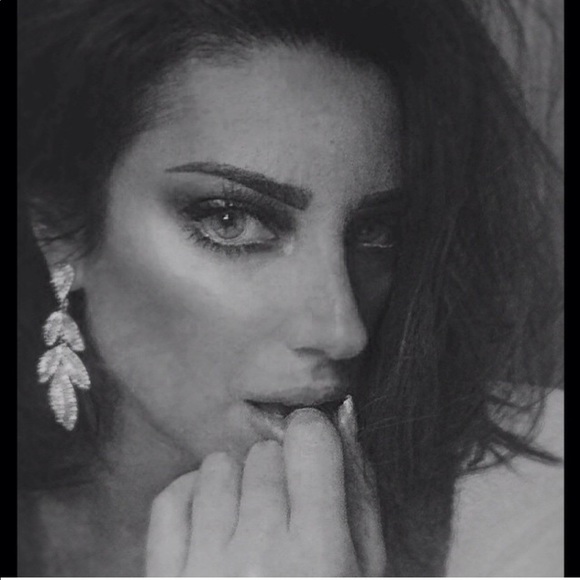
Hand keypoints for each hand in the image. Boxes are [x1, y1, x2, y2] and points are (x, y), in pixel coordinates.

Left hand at [146, 406, 385, 575]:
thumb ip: (361, 506)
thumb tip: (341, 433)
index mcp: (319, 556)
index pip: (309, 441)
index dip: (314, 434)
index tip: (312, 446)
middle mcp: (258, 556)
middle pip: (263, 454)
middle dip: (279, 468)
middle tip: (286, 503)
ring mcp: (204, 569)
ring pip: (218, 466)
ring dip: (239, 481)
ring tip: (250, 516)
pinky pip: (172, 498)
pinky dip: (193, 495)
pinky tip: (213, 516)